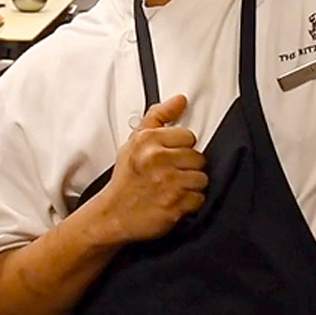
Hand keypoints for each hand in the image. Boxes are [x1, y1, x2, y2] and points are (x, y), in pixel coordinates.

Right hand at [94, 95, 207, 243]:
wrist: (114, 214)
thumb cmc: (126, 179)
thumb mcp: (135, 141)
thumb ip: (158, 116)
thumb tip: (180, 100)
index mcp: (148, 141)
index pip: (188, 136)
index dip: (181, 148)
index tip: (170, 157)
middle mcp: (158, 159)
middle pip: (198, 158)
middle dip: (187, 168)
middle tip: (170, 174)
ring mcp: (167, 183)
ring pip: (201, 179)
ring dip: (191, 186)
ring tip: (173, 188)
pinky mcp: (175, 204)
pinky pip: (199, 199)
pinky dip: (190, 203)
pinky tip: (175, 201)